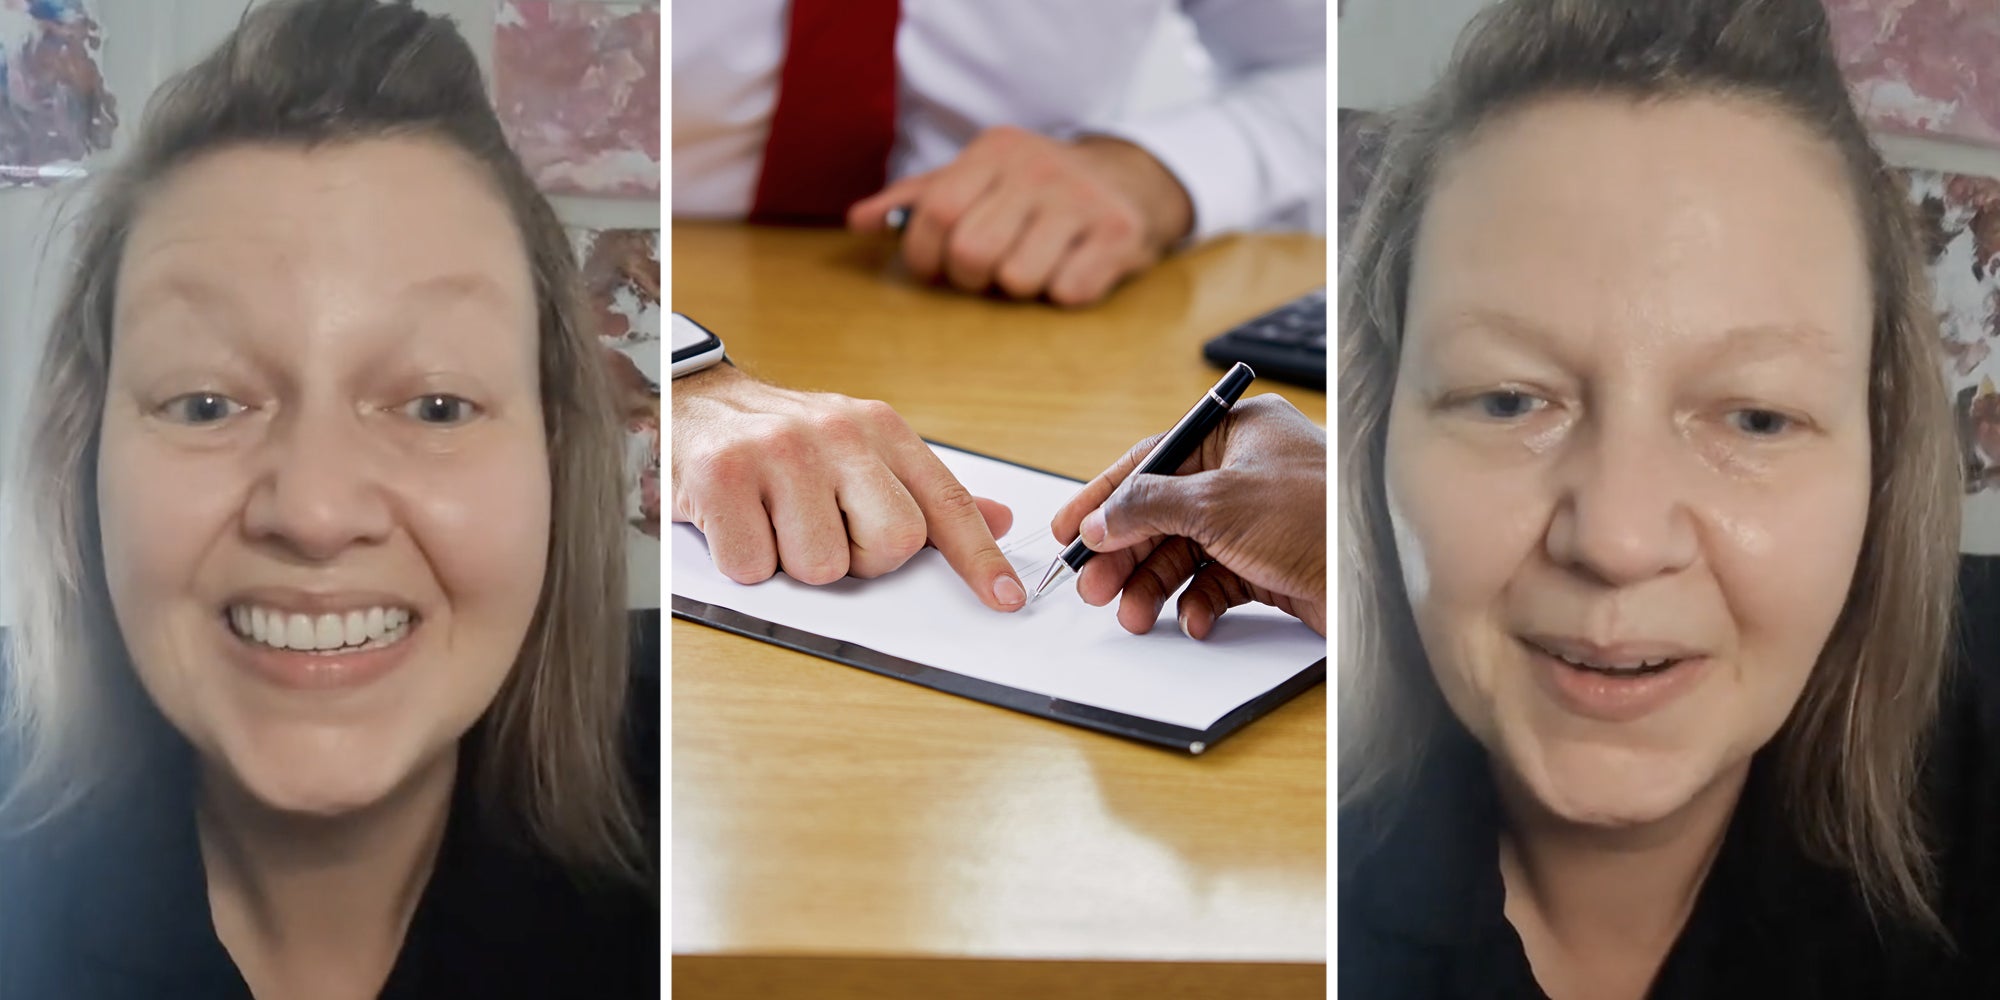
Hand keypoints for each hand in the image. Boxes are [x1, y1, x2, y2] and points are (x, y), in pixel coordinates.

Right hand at [672, 365, 1026, 610]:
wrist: (695, 399)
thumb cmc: (785, 439)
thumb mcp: (863, 450)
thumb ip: (926, 492)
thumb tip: (999, 519)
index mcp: (881, 430)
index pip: (946, 503)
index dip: (980, 558)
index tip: (1006, 599)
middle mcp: (836, 434)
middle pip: (892, 544)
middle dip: (861, 559)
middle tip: (827, 529)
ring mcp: (778, 452)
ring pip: (821, 567)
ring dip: (795, 562)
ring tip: (776, 520)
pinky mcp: (722, 477)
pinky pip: (755, 567)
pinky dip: (744, 561)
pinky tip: (739, 522)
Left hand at [848, 127, 1193, 306]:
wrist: (1132, 181)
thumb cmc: (1037, 190)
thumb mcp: (979, 178)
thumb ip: (918, 198)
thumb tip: (858, 222)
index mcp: (996, 151)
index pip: (937, 212)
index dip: (924, 255)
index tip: (934, 269)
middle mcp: (1039, 169)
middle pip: (972, 253)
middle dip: (970, 278)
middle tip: (985, 273)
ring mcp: (1082, 200)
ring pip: (1018, 279)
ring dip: (1018, 288)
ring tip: (1033, 265)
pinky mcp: (1118, 234)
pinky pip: (1067, 292)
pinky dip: (1063, 293)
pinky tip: (1071, 267)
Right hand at [1050, 395, 1325, 636]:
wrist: (1378, 576)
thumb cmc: (1317, 515)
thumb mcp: (1217, 502)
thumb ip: (1148, 506)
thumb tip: (1100, 520)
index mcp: (1237, 433)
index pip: (1152, 460)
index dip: (1104, 497)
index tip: (1069, 531)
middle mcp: (1247, 471)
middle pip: (1163, 512)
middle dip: (1126, 554)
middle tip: (1092, 587)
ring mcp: (1260, 519)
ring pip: (1187, 552)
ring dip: (1155, 585)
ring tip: (1134, 615)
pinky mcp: (1273, 562)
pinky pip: (1218, 582)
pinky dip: (1199, 603)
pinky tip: (1193, 620)